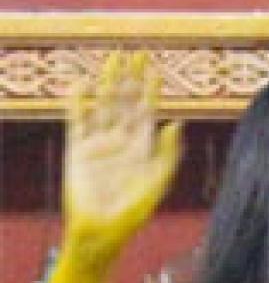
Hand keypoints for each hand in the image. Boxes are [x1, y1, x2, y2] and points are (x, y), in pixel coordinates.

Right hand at [64, 53, 182, 259]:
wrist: (102, 230)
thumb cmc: (134, 211)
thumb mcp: (159, 181)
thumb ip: (169, 152)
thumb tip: (177, 122)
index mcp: (143, 146)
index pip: (147, 110)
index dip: (150, 89)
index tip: (153, 67)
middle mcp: (122, 140)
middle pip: (125, 101)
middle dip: (129, 78)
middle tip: (131, 52)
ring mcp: (99, 143)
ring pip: (103, 104)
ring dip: (106, 82)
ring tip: (110, 58)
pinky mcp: (77, 149)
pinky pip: (77, 120)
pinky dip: (78, 102)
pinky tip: (80, 84)